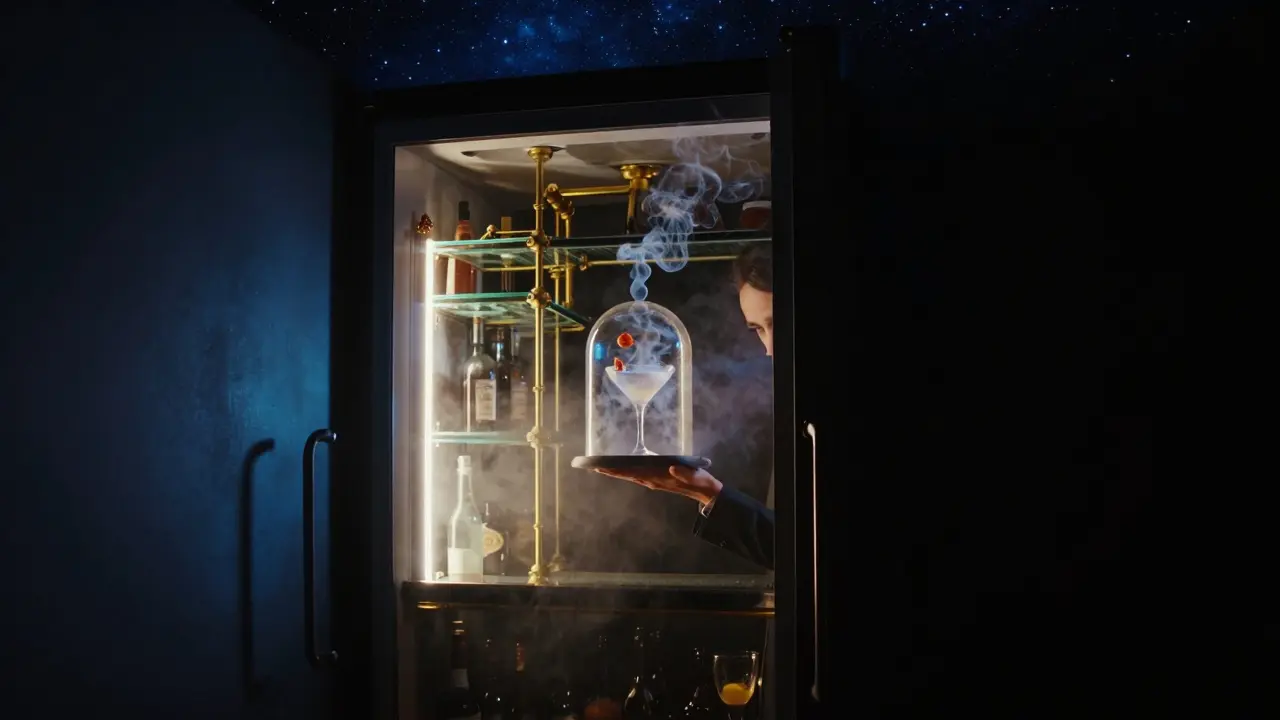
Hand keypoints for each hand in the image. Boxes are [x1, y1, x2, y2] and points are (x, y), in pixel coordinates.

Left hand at [592, 465, 722, 505]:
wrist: (705, 491)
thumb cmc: (700, 482)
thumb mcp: (696, 476)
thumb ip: (684, 473)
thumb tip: (672, 469)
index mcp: (658, 478)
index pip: (633, 474)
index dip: (617, 471)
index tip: (602, 468)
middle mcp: (652, 481)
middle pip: (627, 475)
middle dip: (610, 471)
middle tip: (592, 466)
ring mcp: (653, 481)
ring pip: (630, 476)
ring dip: (615, 472)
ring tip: (600, 467)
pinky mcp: (656, 480)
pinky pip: (637, 475)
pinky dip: (625, 472)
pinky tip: (620, 469)